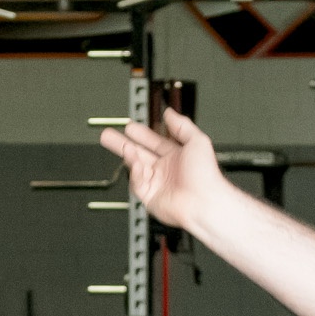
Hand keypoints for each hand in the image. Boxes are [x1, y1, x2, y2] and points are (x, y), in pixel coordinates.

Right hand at [97, 103, 239, 236]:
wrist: (203, 202)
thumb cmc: (205, 176)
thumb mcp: (197, 141)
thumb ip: (182, 125)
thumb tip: (170, 114)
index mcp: (176, 156)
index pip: (154, 141)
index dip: (141, 134)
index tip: (130, 126)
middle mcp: (165, 169)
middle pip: (139, 152)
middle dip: (123, 143)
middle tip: (109, 135)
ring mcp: (157, 182)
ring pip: (135, 166)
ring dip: (127, 154)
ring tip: (120, 145)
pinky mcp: (149, 196)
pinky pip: (136, 182)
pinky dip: (135, 172)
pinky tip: (136, 164)